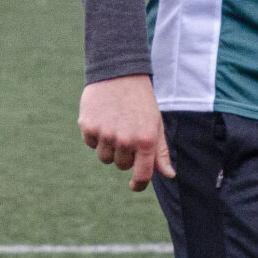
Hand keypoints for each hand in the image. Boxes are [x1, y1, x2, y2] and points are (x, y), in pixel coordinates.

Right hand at [80, 75, 173, 191]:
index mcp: (146, 140)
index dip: (139, 184)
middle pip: (121, 165)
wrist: (118, 72)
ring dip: (109, 147)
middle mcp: (125, 140)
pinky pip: (91, 143)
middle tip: (126, 133)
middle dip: (125, 155)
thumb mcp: (156, 123)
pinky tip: (102, 118)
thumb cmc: (141, 100)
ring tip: (114, 125)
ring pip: (105, 157)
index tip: (135, 185)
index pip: (142, 175)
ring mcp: (105, 134)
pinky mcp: (88, 126)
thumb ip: (161, 151)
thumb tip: (169, 175)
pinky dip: (95, 135)